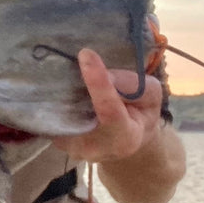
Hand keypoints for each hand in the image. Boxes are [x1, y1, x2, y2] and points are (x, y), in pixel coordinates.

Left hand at [50, 48, 163, 162]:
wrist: (125, 142)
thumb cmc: (140, 114)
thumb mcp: (150, 95)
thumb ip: (133, 85)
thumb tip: (105, 74)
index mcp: (126, 138)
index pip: (109, 110)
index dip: (98, 82)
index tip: (86, 54)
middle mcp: (96, 148)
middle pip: (79, 109)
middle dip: (75, 81)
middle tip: (75, 57)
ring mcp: (73, 148)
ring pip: (62, 112)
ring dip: (62, 87)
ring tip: (66, 67)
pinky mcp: (57, 141)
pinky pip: (52, 115)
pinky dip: (56, 96)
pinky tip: (59, 81)